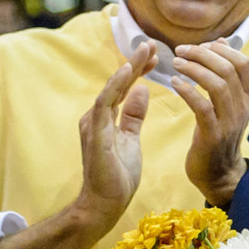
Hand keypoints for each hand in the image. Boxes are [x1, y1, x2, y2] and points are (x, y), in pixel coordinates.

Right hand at [77, 46, 151, 218]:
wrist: (104, 205)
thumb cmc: (116, 176)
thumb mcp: (130, 139)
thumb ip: (133, 115)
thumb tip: (142, 90)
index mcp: (104, 118)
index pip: (123, 88)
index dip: (138, 70)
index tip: (155, 56)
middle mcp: (95, 117)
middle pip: (116, 83)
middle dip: (134, 62)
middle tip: (151, 43)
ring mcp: (93, 124)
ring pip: (110, 88)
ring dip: (127, 68)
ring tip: (143, 50)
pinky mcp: (95, 134)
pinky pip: (105, 104)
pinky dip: (115, 86)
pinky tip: (128, 72)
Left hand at [170, 40, 248, 204]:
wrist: (219, 174)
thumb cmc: (218, 133)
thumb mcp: (227, 103)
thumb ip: (225, 75)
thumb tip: (221, 42)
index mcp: (248, 97)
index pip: (243, 62)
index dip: (221, 49)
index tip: (201, 45)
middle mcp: (243, 107)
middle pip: (227, 69)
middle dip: (202, 54)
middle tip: (180, 51)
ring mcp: (229, 122)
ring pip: (216, 85)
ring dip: (193, 69)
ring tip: (175, 63)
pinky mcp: (213, 135)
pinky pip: (202, 107)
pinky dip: (187, 90)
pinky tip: (174, 82)